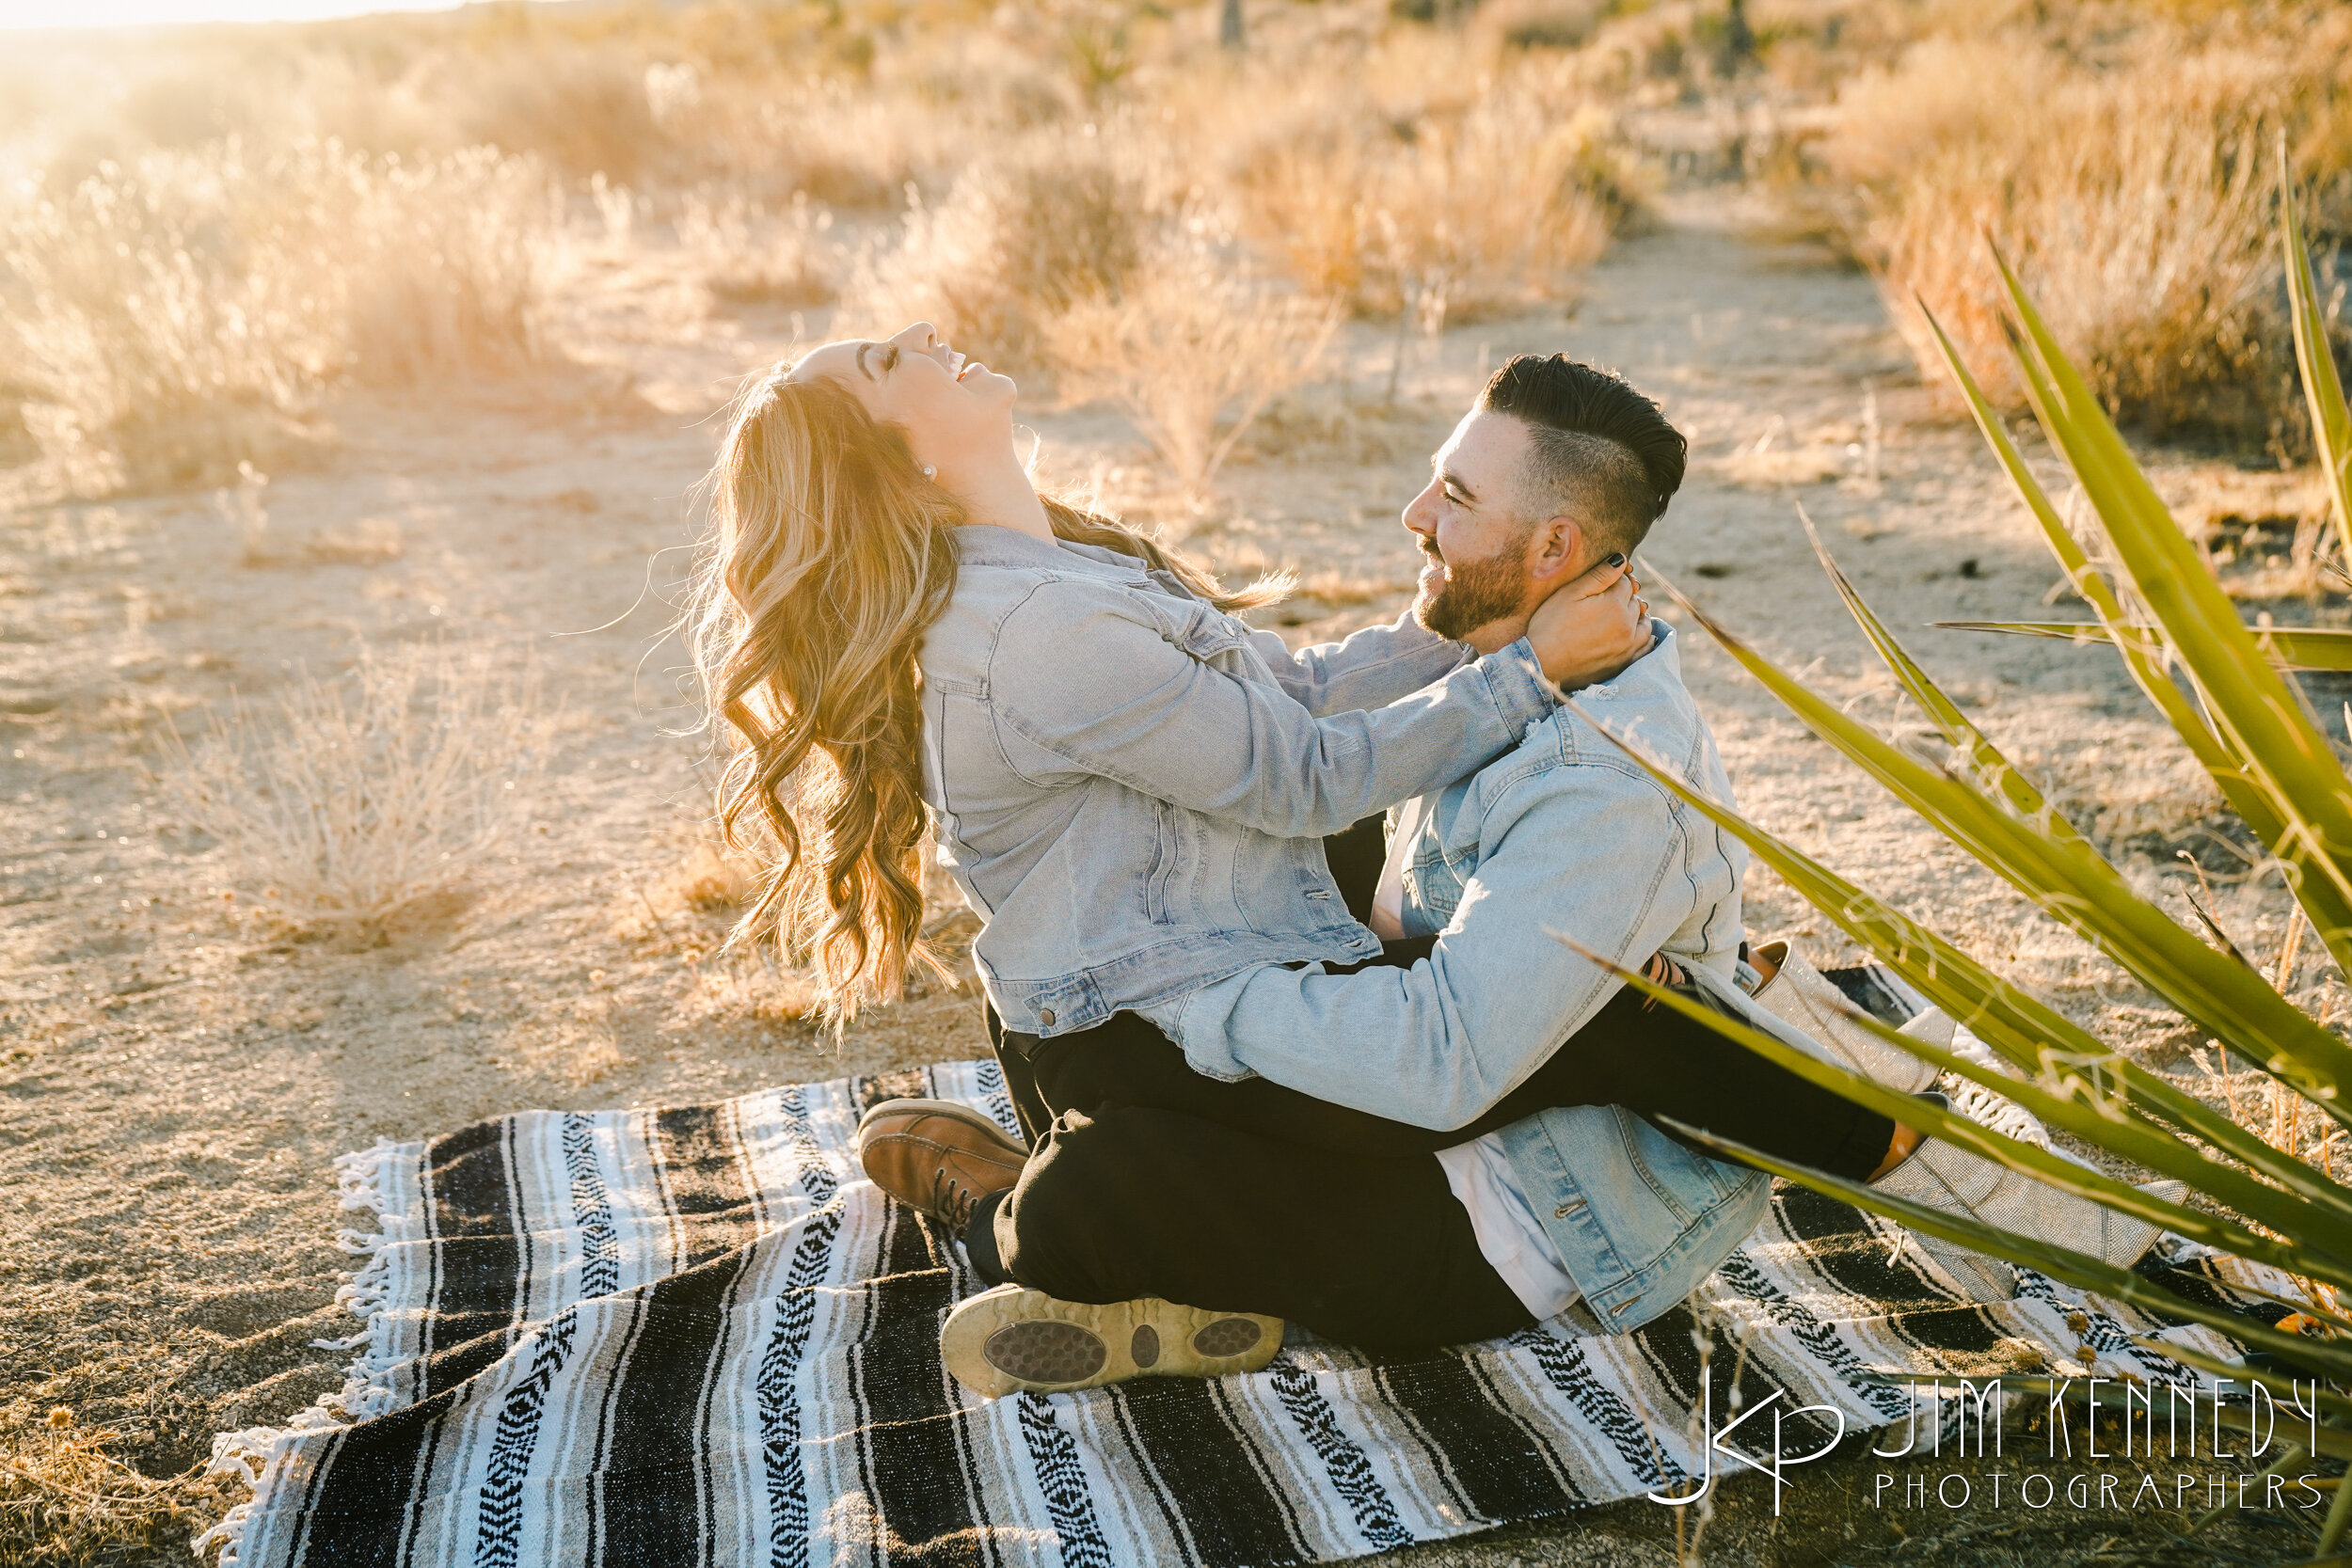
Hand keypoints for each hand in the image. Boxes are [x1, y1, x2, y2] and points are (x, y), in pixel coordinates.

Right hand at [1525, 554, 1651, 689]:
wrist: (1541, 664)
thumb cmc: (1550, 625)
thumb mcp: (1570, 593)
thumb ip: (1599, 575)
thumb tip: (1622, 560)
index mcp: (1615, 604)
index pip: (1626, 582)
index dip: (1615, 577)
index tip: (1603, 580)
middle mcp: (1628, 625)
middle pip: (1635, 601)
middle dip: (1624, 595)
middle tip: (1604, 598)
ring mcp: (1628, 646)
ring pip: (1644, 622)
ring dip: (1636, 615)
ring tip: (1619, 614)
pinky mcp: (1624, 663)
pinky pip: (1646, 646)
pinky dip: (1643, 636)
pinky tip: (1633, 633)